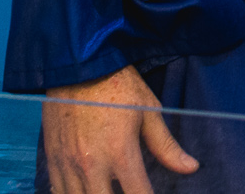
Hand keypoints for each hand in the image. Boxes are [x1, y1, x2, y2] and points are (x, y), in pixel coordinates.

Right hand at [44, 64, 198, 193]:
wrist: (79, 65)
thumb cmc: (117, 86)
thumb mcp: (148, 111)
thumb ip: (166, 146)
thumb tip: (191, 168)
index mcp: (121, 152)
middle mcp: (93, 164)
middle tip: (130, 192)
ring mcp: (69, 164)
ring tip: (109, 191)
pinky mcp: (53, 159)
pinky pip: (58, 191)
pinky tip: (86, 190)